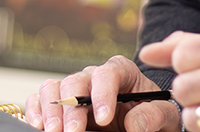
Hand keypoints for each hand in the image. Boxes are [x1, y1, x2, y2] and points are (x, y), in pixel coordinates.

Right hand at [25, 55, 178, 131]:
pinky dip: (35, 111)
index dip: (103, 94)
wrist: (146, 126)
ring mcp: (74, 91)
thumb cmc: (154, 118)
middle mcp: (94, 78)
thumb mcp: (164, 117)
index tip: (104, 119)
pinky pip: (40, 100)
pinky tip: (38, 126)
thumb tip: (133, 123)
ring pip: (53, 88)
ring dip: (50, 110)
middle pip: (75, 81)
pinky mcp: (60, 105)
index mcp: (122, 72)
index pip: (108, 73)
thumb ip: (154, 116)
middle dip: (72, 108)